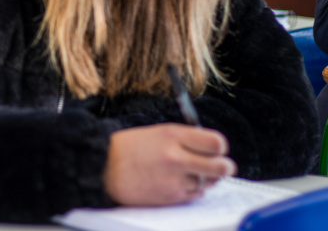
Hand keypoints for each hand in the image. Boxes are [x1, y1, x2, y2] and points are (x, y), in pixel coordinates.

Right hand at [103, 123, 236, 205]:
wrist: (103, 167)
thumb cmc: (129, 148)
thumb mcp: (158, 132)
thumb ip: (185, 139)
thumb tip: (212, 149)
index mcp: (173, 135)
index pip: (216, 142)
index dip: (219, 147)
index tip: (216, 149)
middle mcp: (176, 157)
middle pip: (221, 166)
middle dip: (224, 167)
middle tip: (222, 166)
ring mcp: (174, 179)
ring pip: (209, 183)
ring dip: (205, 179)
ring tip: (189, 173)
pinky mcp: (170, 196)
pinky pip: (195, 195)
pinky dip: (192, 190)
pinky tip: (178, 182)